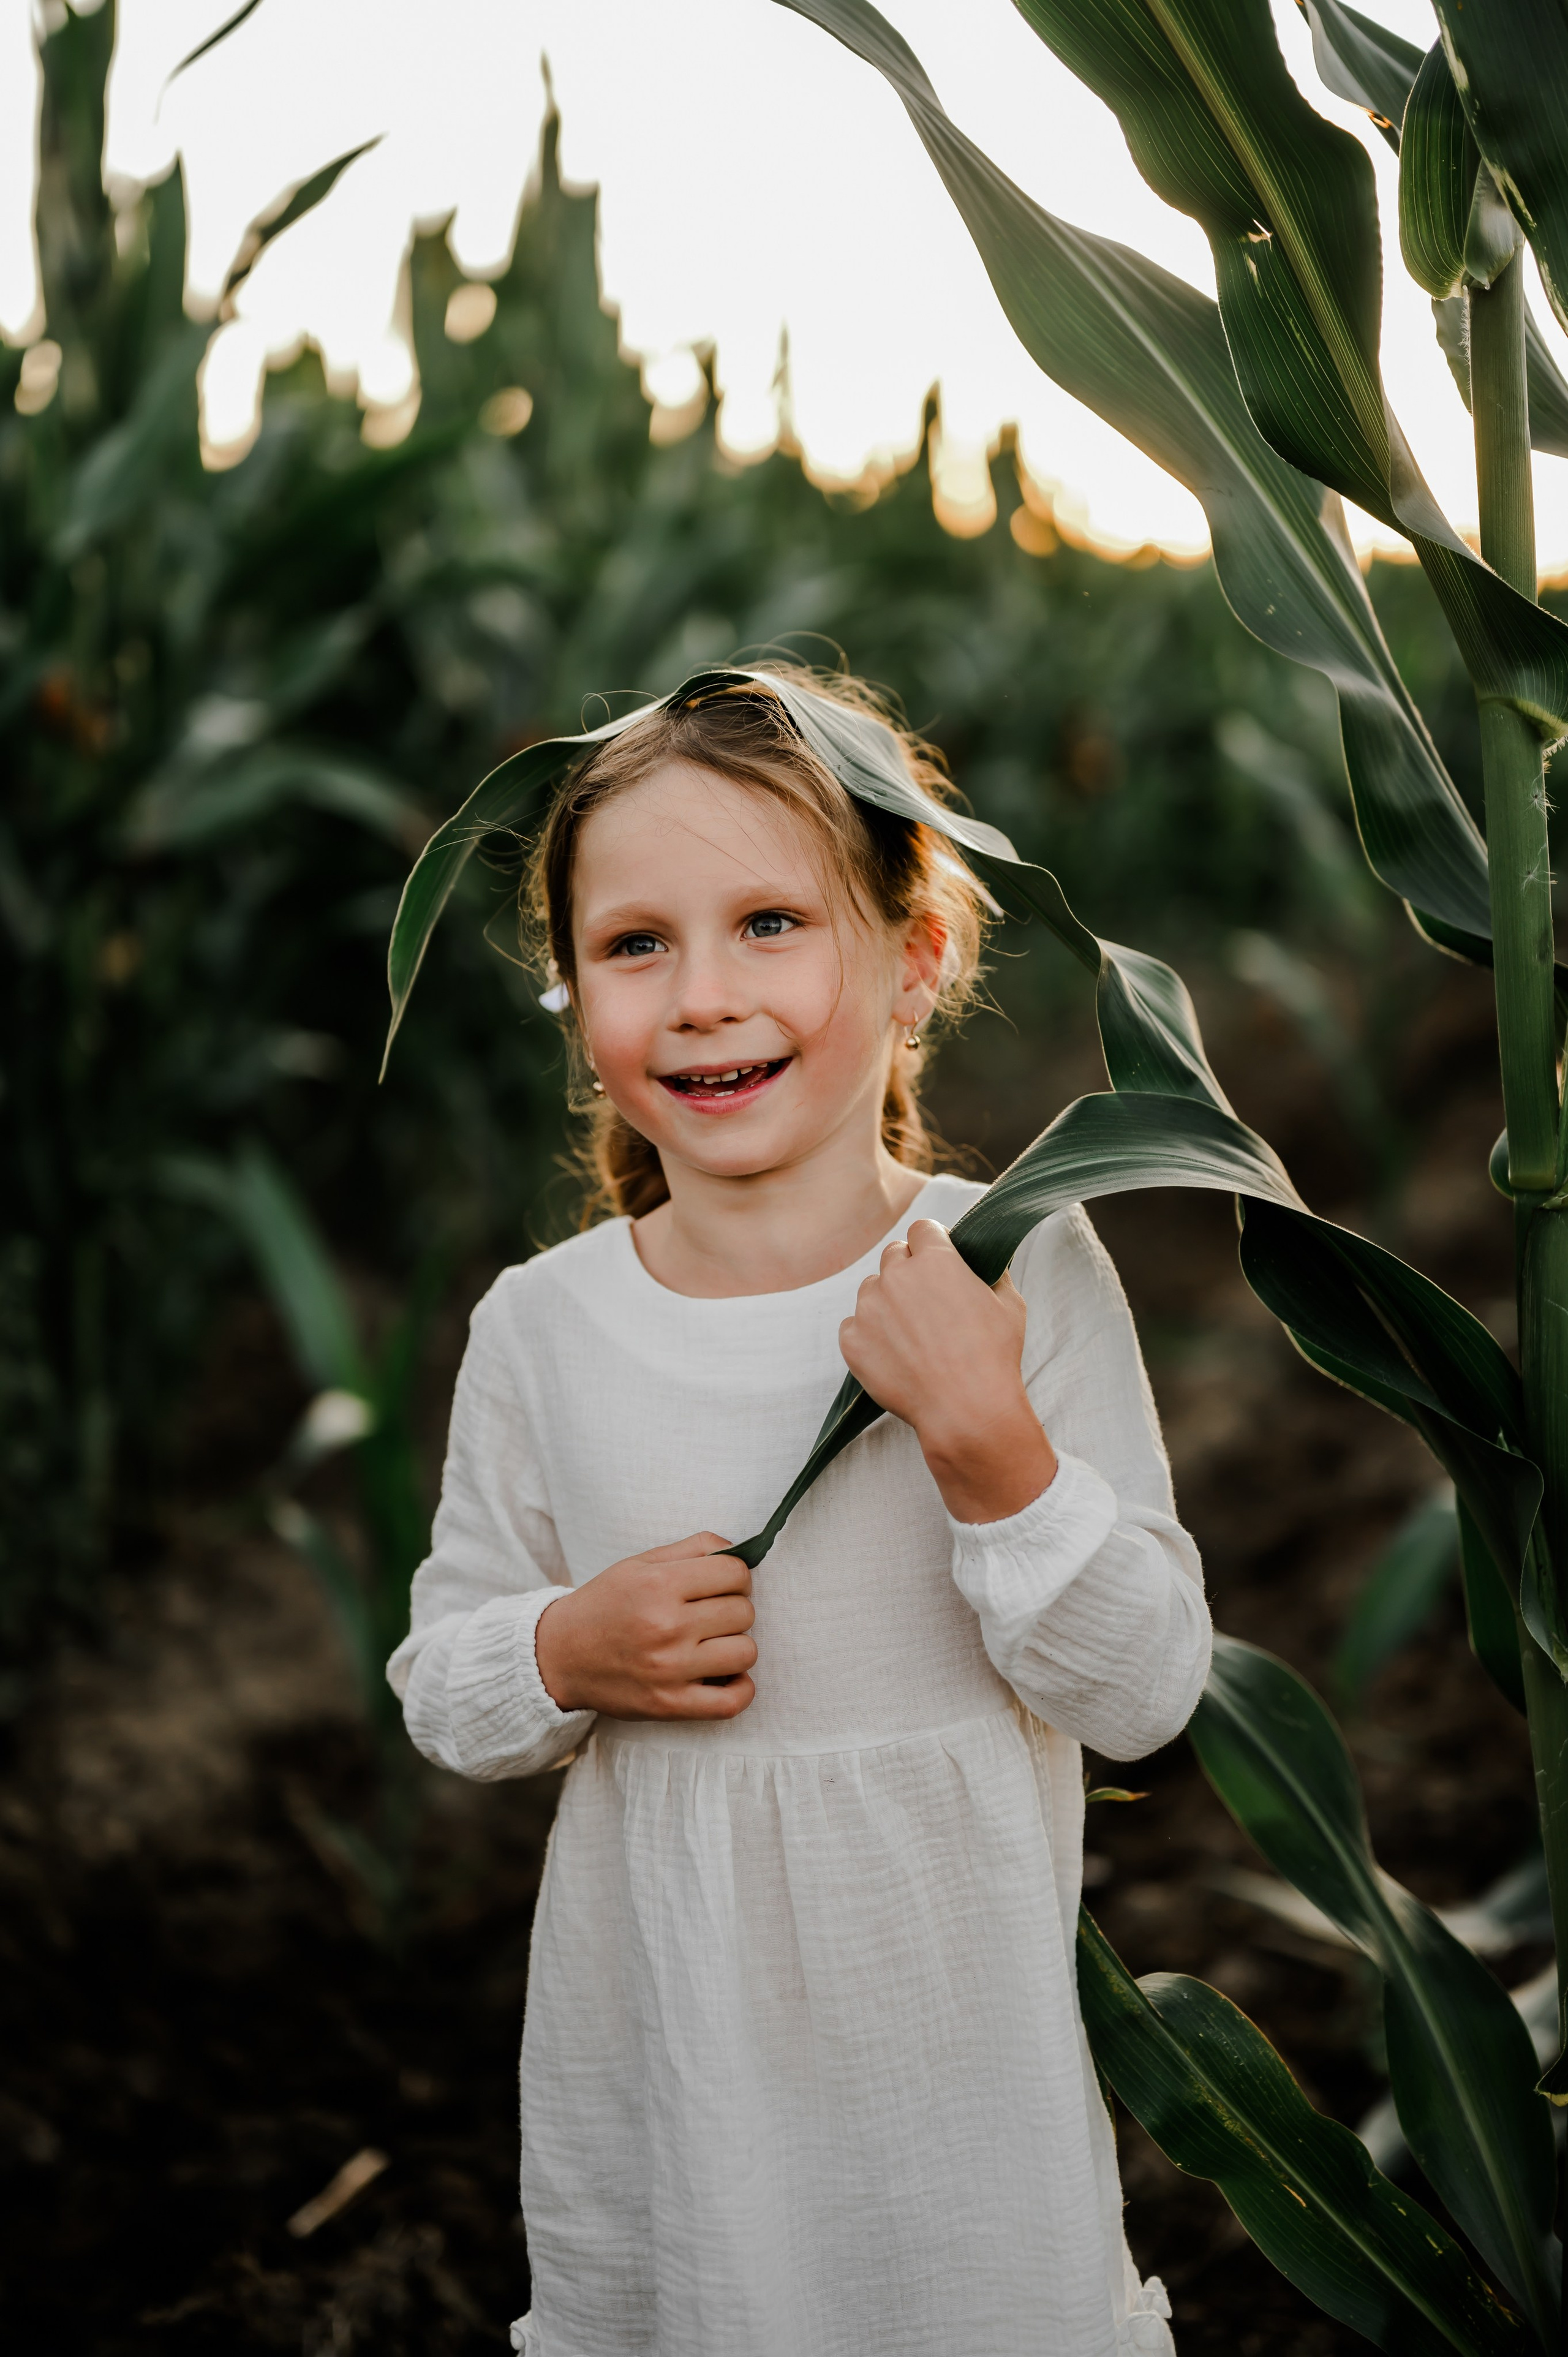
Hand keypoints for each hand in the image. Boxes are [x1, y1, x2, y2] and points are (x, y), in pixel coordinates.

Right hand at [534, 1533, 756, 1719]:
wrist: (559, 1656)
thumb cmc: (605, 1605)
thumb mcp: (639, 1563)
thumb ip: (692, 1549)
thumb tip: (740, 1551)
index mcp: (658, 1585)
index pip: (735, 1572)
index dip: (736, 1575)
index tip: (722, 1584)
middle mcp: (665, 1626)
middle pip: (744, 1612)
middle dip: (733, 1608)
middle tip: (710, 1614)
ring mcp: (669, 1669)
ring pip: (746, 1652)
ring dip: (735, 1646)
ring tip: (712, 1644)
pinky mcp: (670, 1705)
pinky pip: (733, 1701)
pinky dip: (741, 1689)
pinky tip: (726, 1677)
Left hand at [839, 1218, 1056, 1522]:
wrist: (966, 1409)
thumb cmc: (993, 1357)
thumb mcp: (1009, 1304)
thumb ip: (993, 1272)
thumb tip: (987, 1261)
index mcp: (935, 1259)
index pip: (921, 1229)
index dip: (932, 1245)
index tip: (938, 1262)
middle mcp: (896, 1276)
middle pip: (894, 1255)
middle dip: (909, 1271)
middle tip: (927, 1303)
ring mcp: (869, 1308)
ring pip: (872, 1290)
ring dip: (887, 1302)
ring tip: (913, 1335)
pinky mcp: (852, 1340)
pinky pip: (855, 1325)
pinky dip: (870, 1336)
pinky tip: (896, 1355)